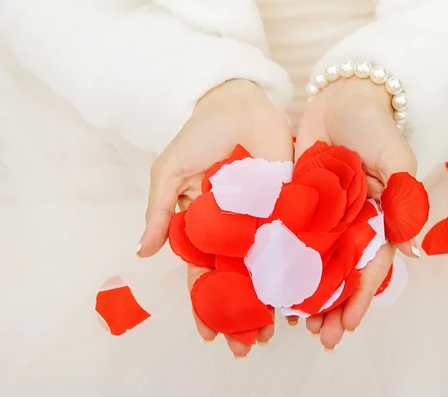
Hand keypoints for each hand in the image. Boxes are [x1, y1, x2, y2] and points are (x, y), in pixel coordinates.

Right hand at [138, 79, 292, 356]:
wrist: (237, 102)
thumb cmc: (199, 135)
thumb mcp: (170, 172)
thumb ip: (159, 211)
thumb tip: (142, 252)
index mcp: (207, 227)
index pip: (206, 273)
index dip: (207, 303)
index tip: (211, 333)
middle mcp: (237, 230)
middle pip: (240, 278)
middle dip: (242, 312)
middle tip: (247, 344)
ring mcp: (266, 219)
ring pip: (269, 266)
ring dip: (271, 299)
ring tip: (275, 331)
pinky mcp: (291, 204)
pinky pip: (296, 238)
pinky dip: (300, 264)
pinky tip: (305, 292)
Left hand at [294, 77, 418, 349]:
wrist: (341, 96)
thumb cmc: (374, 125)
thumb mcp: (396, 158)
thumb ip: (402, 197)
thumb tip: (407, 244)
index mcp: (377, 218)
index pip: (370, 266)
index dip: (360, 296)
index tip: (346, 325)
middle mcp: (350, 223)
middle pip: (340, 273)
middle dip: (331, 306)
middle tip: (318, 336)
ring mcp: (323, 215)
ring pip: (314, 262)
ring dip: (306, 292)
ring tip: (292, 323)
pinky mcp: (297, 203)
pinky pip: (290, 236)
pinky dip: (283, 260)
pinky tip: (269, 282)